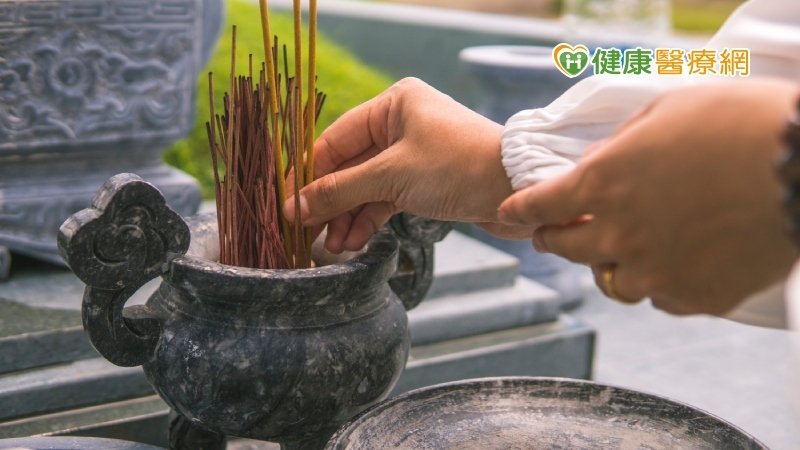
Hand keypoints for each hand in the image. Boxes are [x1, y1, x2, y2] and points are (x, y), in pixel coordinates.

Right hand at [284, 77, 530, 252]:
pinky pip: (385, 199)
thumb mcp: (392, 176)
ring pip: (366, 187)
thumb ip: (341, 191)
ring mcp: (412, 154)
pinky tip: (351, 242)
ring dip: (346, 217)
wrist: (517, 189)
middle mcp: (401, 124)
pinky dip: (368, 219)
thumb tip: (295, 208)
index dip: (307, 174)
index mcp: (393, 104)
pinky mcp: (424, 181)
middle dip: (328, 202)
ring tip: (329, 247)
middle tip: (304, 232)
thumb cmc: (458, 166)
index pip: (335, 140)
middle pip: (348, 166)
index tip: (285, 204)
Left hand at [498, 79, 799, 314]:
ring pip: (614, 283)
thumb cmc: (738, 123)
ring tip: (626, 251)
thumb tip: (597, 166)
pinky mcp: (696, 297)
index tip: (508, 215)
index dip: (519, 211)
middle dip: (554, 241)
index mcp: (601, 184)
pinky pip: (662, 300)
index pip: (538, 206)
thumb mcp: (663, 113)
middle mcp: (619, 235)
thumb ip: (619, 146)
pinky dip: (661, 284)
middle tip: (554, 237)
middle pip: (566, 251)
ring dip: (612, 266)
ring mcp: (656, 272)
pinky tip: (675, 265)